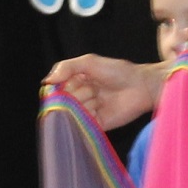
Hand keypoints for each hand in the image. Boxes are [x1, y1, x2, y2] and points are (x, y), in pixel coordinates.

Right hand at [41, 54, 163, 130]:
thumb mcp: (89, 62)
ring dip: (85, 102)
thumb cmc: (118, 71)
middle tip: (93, 88)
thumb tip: (46, 82)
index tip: (70, 82)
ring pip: (73, 112)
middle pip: (64, 101)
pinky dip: (87, 116)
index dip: (61, 87)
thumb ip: (66, 67)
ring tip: (100, 96)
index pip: (56, 89)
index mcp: (75, 83)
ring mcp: (88, 112)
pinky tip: (98, 107)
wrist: (141, 86)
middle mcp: (80, 98)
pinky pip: (82, 125)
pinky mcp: (97, 125)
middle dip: (76, 93)